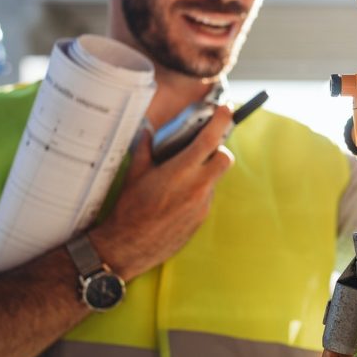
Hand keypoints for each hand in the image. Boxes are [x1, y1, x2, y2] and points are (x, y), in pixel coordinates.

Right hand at [90, 105, 233, 278]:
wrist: (129, 246)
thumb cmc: (129, 209)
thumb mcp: (135, 174)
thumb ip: (144, 149)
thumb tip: (146, 131)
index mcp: (181, 171)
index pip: (210, 139)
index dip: (222, 121)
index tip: (227, 110)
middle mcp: (197, 187)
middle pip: (225, 158)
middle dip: (218, 151)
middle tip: (202, 150)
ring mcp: (202, 205)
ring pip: (215, 179)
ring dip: (205, 173)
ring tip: (181, 176)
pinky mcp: (201, 219)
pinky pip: (206, 197)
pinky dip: (198, 191)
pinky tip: (178, 196)